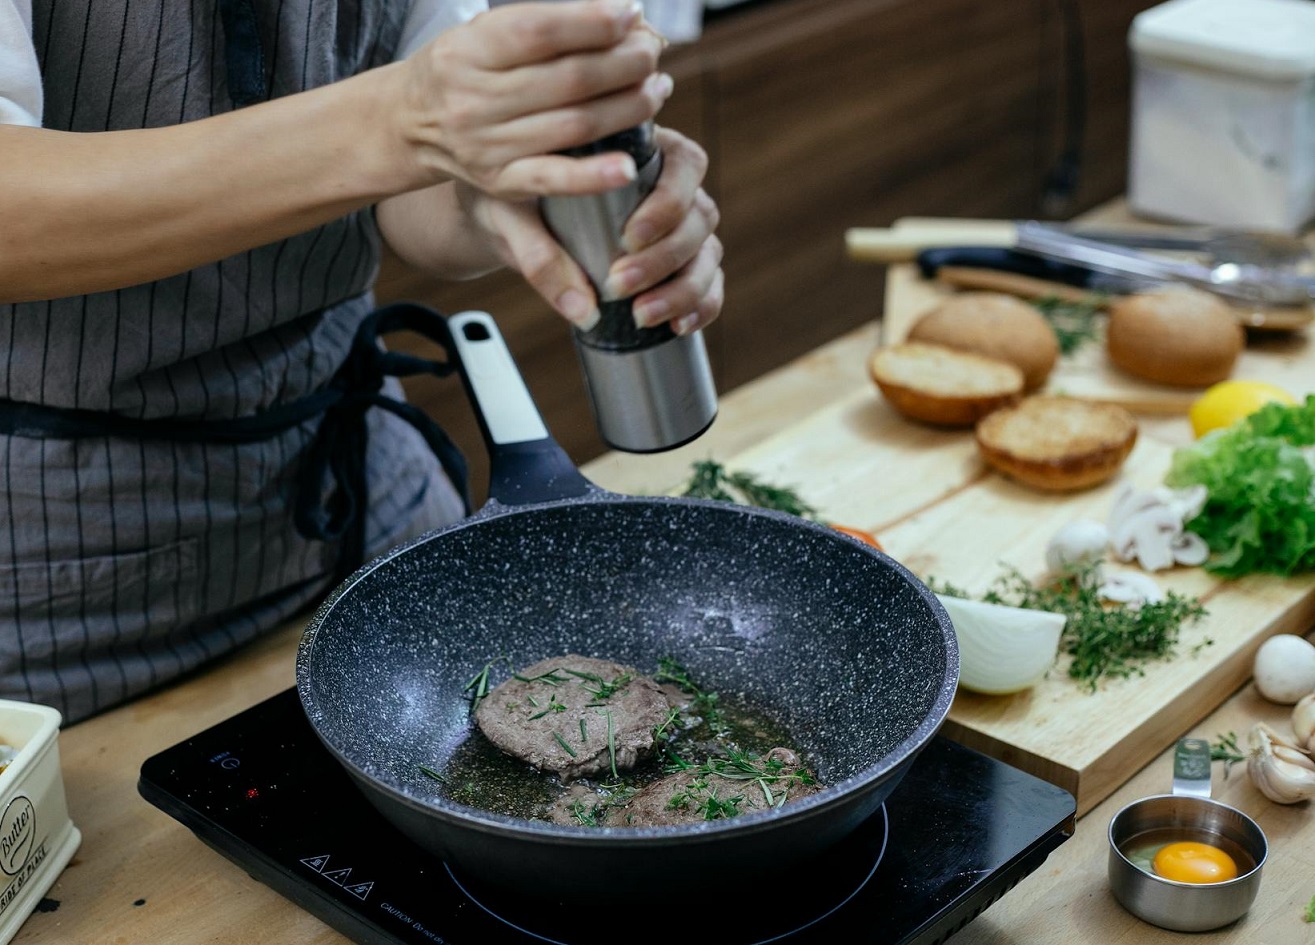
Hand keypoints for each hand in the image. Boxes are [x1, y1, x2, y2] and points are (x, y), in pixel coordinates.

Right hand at [398, 0, 670, 197]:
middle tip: (651, 53)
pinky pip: (554, 179)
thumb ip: (544, 26)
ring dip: (628, 107)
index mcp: (470, 50)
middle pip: (569, 79)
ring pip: (574, 125)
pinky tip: (629, 164)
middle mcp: (474, 98)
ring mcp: (488, 144)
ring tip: (656, 90)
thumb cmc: (466, 69)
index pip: (541, 32)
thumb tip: (622, 18)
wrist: (411, 123)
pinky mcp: (501, 182)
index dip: (593, 23)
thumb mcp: (486, 33)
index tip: (631, 15)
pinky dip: (594, 175)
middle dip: (624, 63)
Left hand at [457, 126, 722, 334]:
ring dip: (684, 289)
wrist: (502, 224)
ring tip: (642, 315)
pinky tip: (677, 325)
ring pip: (707, 254)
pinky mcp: (677, 264)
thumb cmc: (510, 203)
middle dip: (665, 257)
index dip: (669, 202)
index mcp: (640, 150)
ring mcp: (676, 227)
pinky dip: (701, 306)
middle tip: (619, 284)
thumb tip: (584, 311)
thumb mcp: (513, 219)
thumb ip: (540, 254)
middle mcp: (667, 186)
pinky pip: (708, 284)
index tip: (631, 237)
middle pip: (699, 216)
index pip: (685, 164)